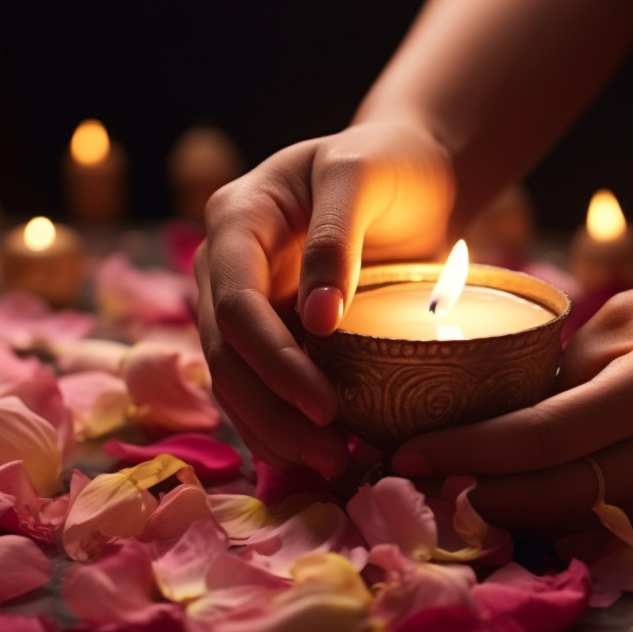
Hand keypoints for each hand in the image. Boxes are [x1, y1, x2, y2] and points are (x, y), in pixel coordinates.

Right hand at [195, 122, 454, 476]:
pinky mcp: (272, 332)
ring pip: (234, 381)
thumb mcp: (363, 175)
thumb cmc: (389, 162)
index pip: (236, 305)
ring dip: (274, 432)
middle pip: (226, 354)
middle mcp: (225, 265)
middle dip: (272, 413)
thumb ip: (337, 238)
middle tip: (333, 458)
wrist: (407, 172)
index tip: (325, 407)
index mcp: (237, 218)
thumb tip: (318, 322)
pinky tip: (319, 459)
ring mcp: (244, 301)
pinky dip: (283, 426)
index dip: (274, 362)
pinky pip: (261, 388)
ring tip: (331, 469)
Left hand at [390, 262, 632, 534]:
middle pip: (555, 500)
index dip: (465, 452)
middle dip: (483, 497)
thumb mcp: (630, 316)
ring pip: (589, 525)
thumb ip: (566, 371)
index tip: (408, 452)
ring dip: (524, 517)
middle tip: (428, 483)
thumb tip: (507, 419)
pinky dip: (577, 520)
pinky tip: (539, 502)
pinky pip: (629, 526)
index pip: (536, 438)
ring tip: (472, 494)